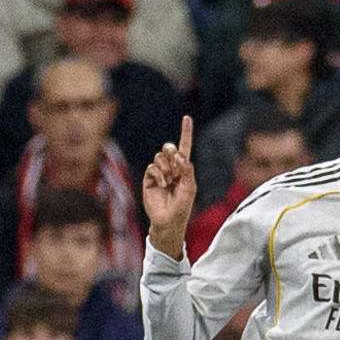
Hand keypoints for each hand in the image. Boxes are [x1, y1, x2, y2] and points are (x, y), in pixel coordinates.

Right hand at [143, 115, 196, 255]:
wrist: (168, 221)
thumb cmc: (182, 206)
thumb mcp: (190, 187)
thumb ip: (187, 170)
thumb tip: (179, 155)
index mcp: (183, 168)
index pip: (185, 147)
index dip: (185, 132)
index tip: (187, 118)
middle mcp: (171, 168)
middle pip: (169, 148)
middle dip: (172, 152)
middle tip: (175, 164)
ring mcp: (159, 173)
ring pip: (159, 157)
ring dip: (166, 167)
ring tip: (169, 181)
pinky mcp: (149, 179)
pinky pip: (152, 167)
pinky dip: (159, 174)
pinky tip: (163, 185)